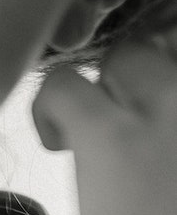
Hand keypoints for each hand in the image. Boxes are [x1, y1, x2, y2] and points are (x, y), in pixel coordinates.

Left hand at [32, 33, 176, 214]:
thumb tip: (163, 167)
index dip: (176, 89)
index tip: (163, 130)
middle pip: (176, 47)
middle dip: (151, 76)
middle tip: (127, 123)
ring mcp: (172, 113)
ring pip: (129, 55)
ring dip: (104, 88)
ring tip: (87, 138)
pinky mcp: (113, 142)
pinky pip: (64, 86)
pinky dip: (51, 106)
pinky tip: (57, 144)